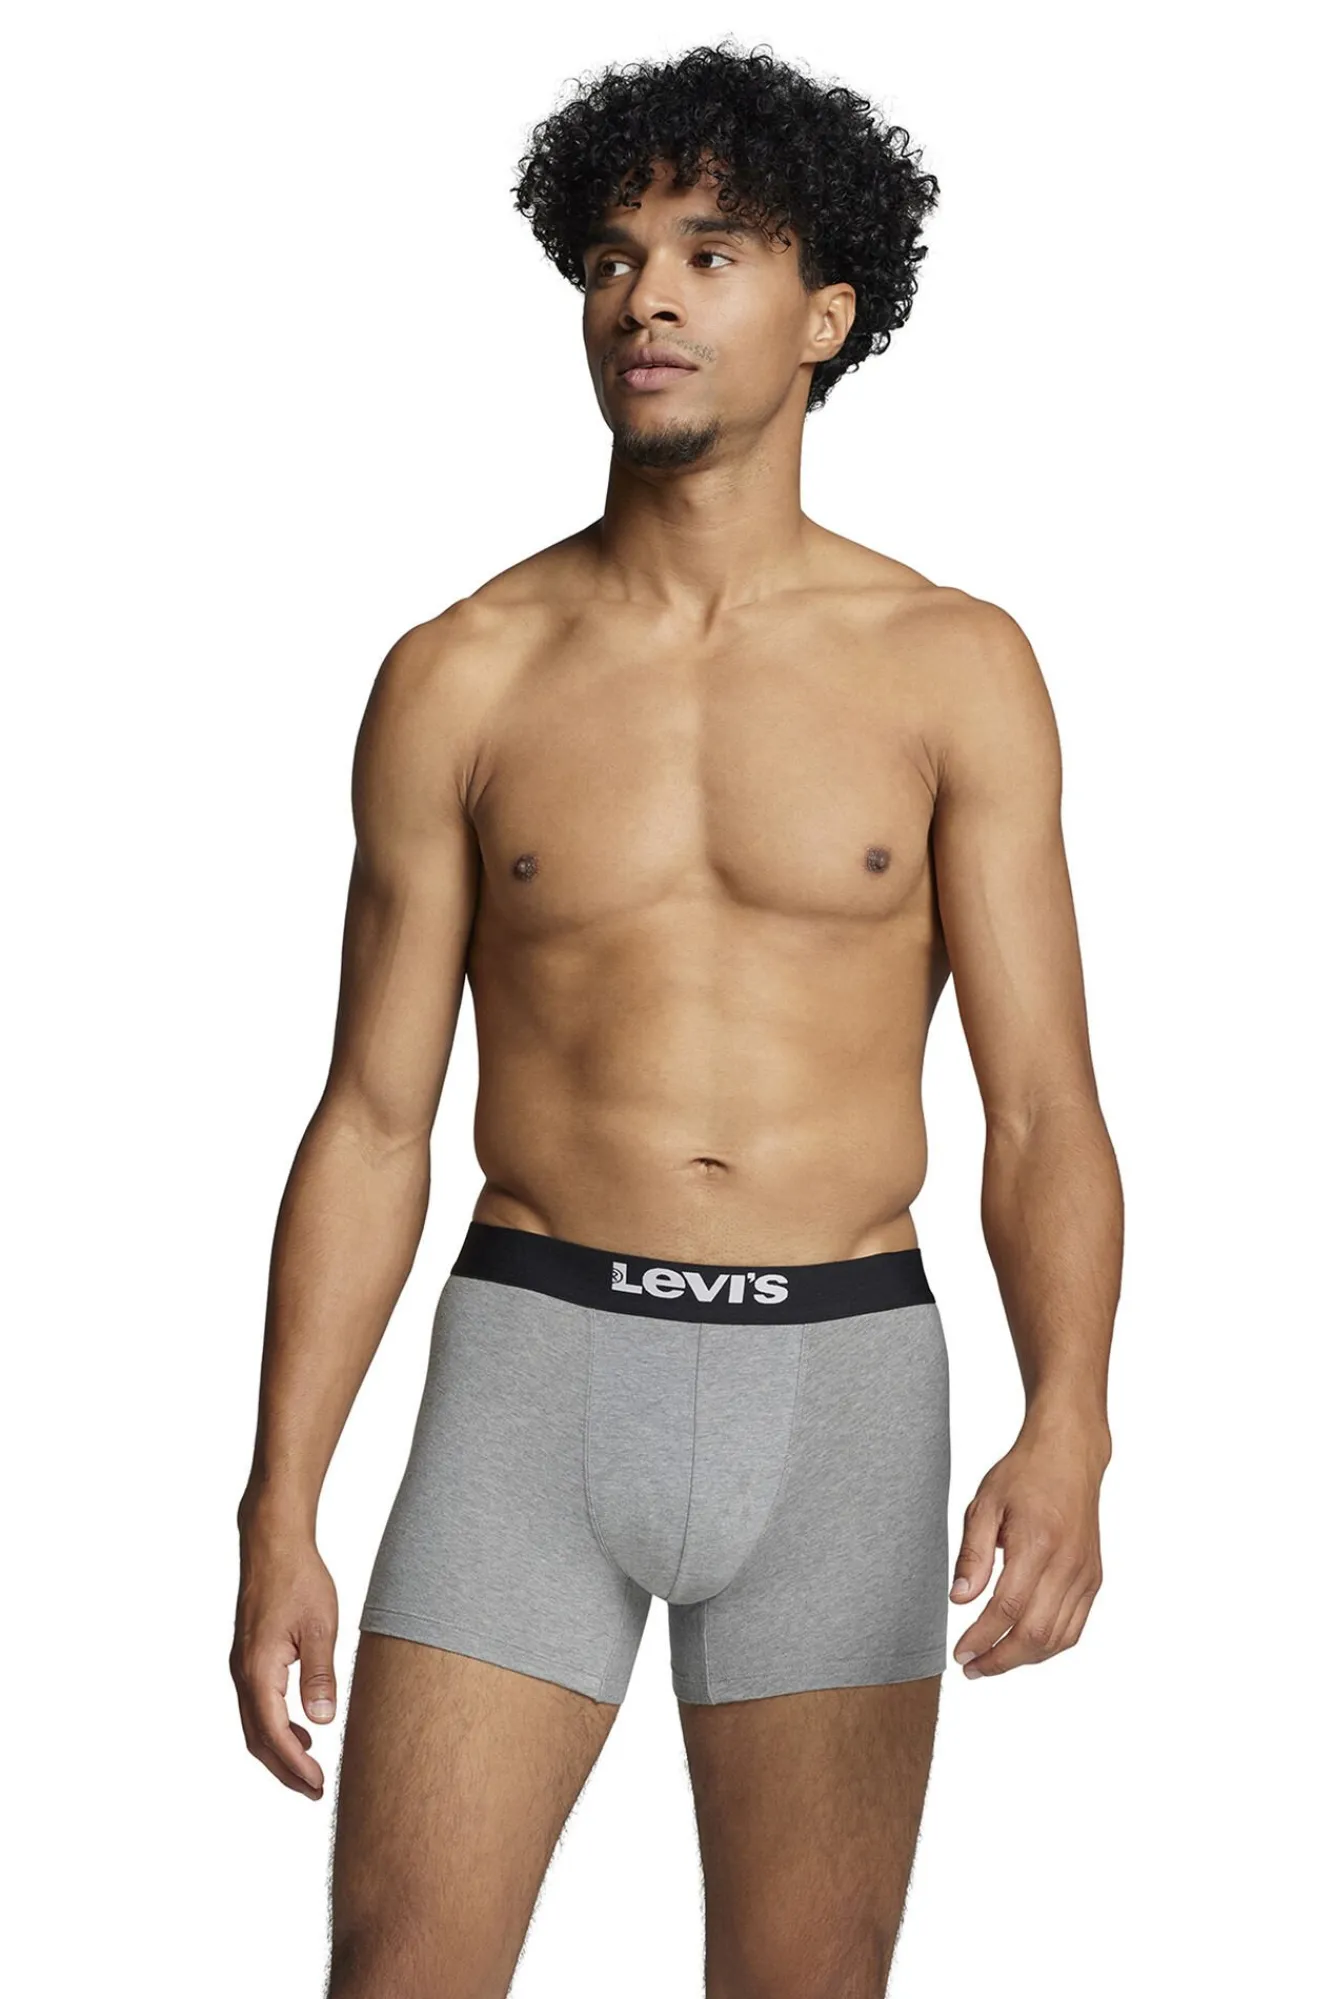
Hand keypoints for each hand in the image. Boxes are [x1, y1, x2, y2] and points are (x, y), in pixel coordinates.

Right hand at [230, 1506, 338, 1795]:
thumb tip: (322, 1722)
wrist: (272, 1544)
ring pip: (254, 1724)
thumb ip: (319, 1675)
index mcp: (258, 1670)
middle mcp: (243, 1673)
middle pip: (258, 1739)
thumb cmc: (298, 1579)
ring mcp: (242, 1666)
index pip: (274, 1733)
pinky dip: (274, 1726)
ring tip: (309, 1769)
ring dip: (278, 1751)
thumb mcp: (320, 1627)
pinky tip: (301, 1728)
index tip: (318, 1785)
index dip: (295, 1765)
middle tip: (314, 1791)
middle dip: (284, 1770)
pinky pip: (256, 1705)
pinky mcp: (248, 1657)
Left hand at [949, 1415, 1108, 1677]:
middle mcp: (1067, 1564)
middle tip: (971, 1667)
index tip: (960, 1653)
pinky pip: (1075, 1627)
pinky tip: (1024, 1646)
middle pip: (1035, 1634)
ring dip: (1024, 1659)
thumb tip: (960, 1600)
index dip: (982, 1637)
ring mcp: (1085, 1574)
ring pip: (1058, 1638)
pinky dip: (1049, 1646)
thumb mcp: (985, 1504)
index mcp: (1037, 1543)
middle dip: (1000, 1660)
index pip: (1008, 1608)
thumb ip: (973, 1554)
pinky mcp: (1094, 1579)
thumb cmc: (1025, 1475)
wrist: (1070, 1455)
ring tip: (992, 1662)